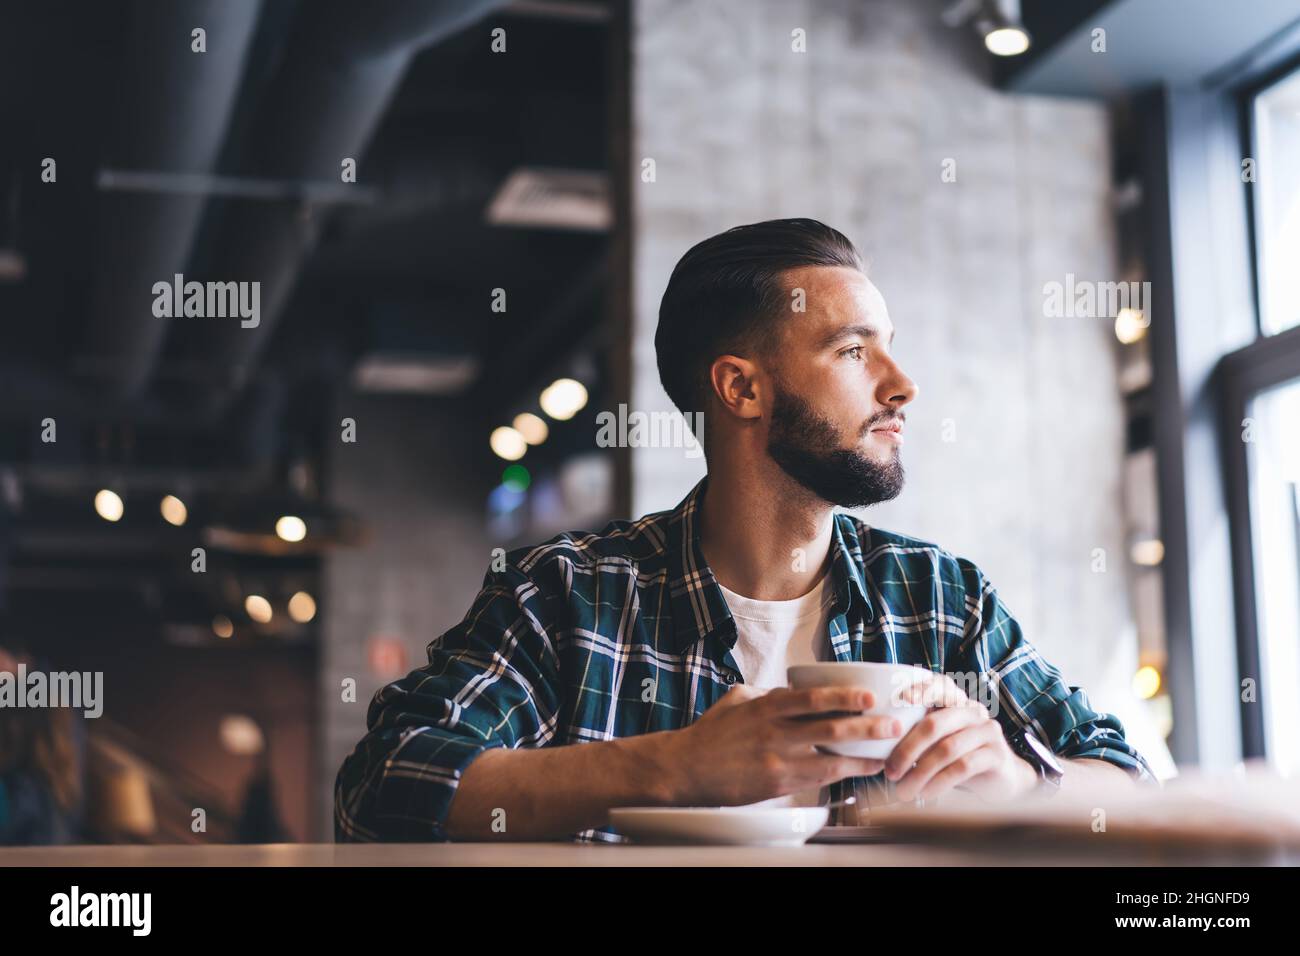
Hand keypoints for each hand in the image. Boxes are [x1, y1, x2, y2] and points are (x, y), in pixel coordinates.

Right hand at [666, 685, 903, 805]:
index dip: (846, 697)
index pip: (815, 697)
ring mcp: (777, 760)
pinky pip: (817, 780)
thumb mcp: (738, 699)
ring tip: (886, 756)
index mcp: (767, 705)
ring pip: (831, 758)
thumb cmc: (712, 732)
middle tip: (894, 725)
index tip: (871, 697)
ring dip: (863, 757)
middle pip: (832, 727)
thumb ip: (769, 693)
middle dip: (868, 726)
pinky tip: (857, 774)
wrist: (686, 767)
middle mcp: (775, 731)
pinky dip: (841, 776)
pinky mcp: (776, 784)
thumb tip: (795, 690)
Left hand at [883, 672, 1036, 802]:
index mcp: (956, 701)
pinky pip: (963, 767)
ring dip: (920, 772)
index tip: (899, 700)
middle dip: (907, 749)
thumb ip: (917, 733)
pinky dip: (940, 782)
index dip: (920, 689)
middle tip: (890, 772)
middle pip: (934, 724)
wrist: (1001, 779)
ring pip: (947, 748)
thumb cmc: (959, 757)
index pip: (939, 685)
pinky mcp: (996, 754)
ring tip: (903, 791)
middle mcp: (973, 711)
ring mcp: (987, 731)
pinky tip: (926, 794)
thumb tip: (875, 740)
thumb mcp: (938, 741)